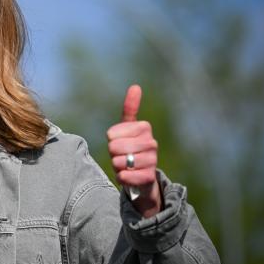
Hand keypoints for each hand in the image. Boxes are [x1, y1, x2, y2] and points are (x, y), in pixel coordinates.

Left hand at [106, 85, 161, 217]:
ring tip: (126, 165)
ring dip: (117, 166)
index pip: (111, 134)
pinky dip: (121, 177)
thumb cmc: (130, 147)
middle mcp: (151, 142)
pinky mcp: (149, 177)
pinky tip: (128, 176)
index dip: (111, 140)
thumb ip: (130, 108)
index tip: (119, 141)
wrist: (142, 176)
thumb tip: (136, 86)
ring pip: (119, 162)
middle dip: (113, 153)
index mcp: (144, 127)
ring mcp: (152, 160)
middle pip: (114, 147)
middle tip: (122, 155)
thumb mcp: (127, 127)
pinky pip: (125, 176)